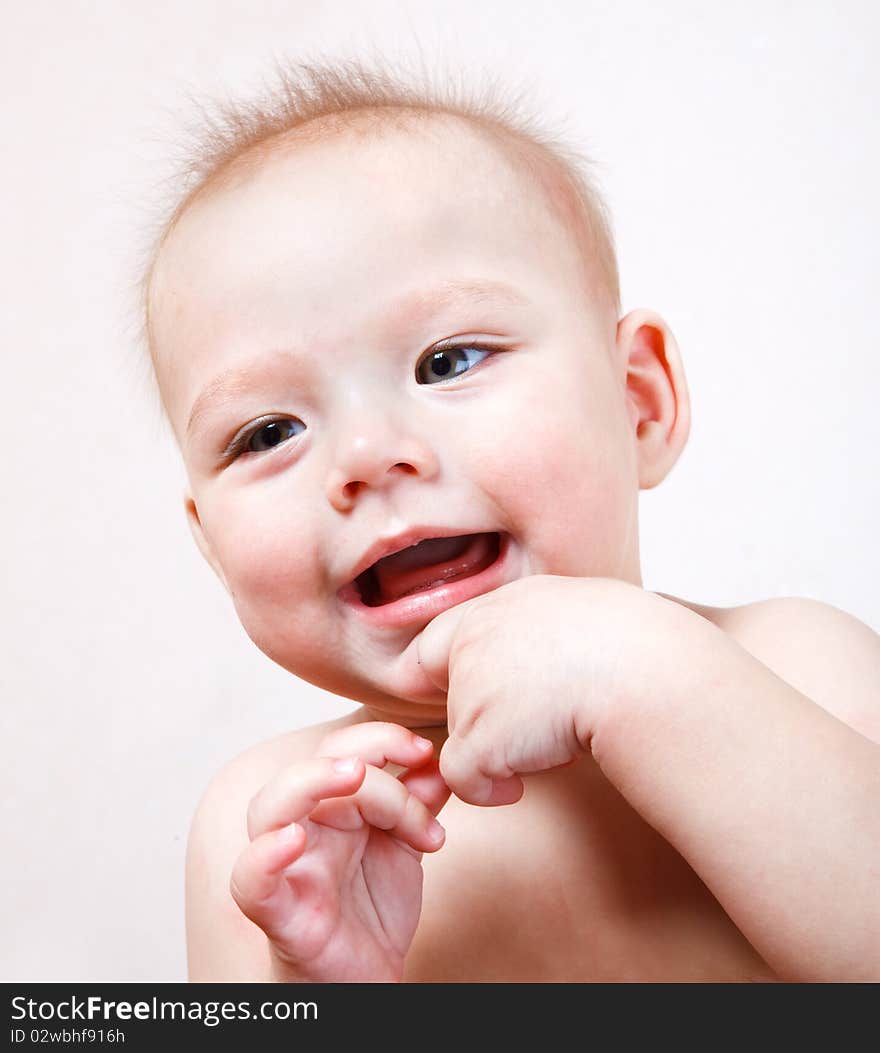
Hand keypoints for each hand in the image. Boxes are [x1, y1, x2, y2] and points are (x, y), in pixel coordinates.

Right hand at [229, 722, 449, 981]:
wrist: (366, 980)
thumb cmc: (373, 909)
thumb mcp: (407, 846)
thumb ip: (419, 804)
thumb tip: (437, 764)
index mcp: (331, 807)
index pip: (343, 748)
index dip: (384, 737)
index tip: (427, 751)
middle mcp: (304, 828)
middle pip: (311, 766)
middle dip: (365, 751)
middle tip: (414, 758)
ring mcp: (288, 868)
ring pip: (268, 808)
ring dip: (310, 781)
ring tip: (354, 774)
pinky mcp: (280, 913)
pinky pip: (250, 882)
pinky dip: (263, 857)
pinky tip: (293, 841)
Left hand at [417, 575, 657, 805]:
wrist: (649, 673)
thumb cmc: (640, 652)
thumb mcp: (588, 617)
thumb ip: (548, 632)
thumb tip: (542, 667)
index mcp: (506, 604)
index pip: (444, 637)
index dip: (457, 671)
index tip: (491, 695)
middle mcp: (478, 635)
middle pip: (449, 684)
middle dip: (480, 710)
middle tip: (532, 723)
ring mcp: (472, 685)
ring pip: (462, 731)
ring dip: (500, 746)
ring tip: (553, 742)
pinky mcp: (479, 736)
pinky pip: (462, 776)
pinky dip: (487, 790)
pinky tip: (520, 786)